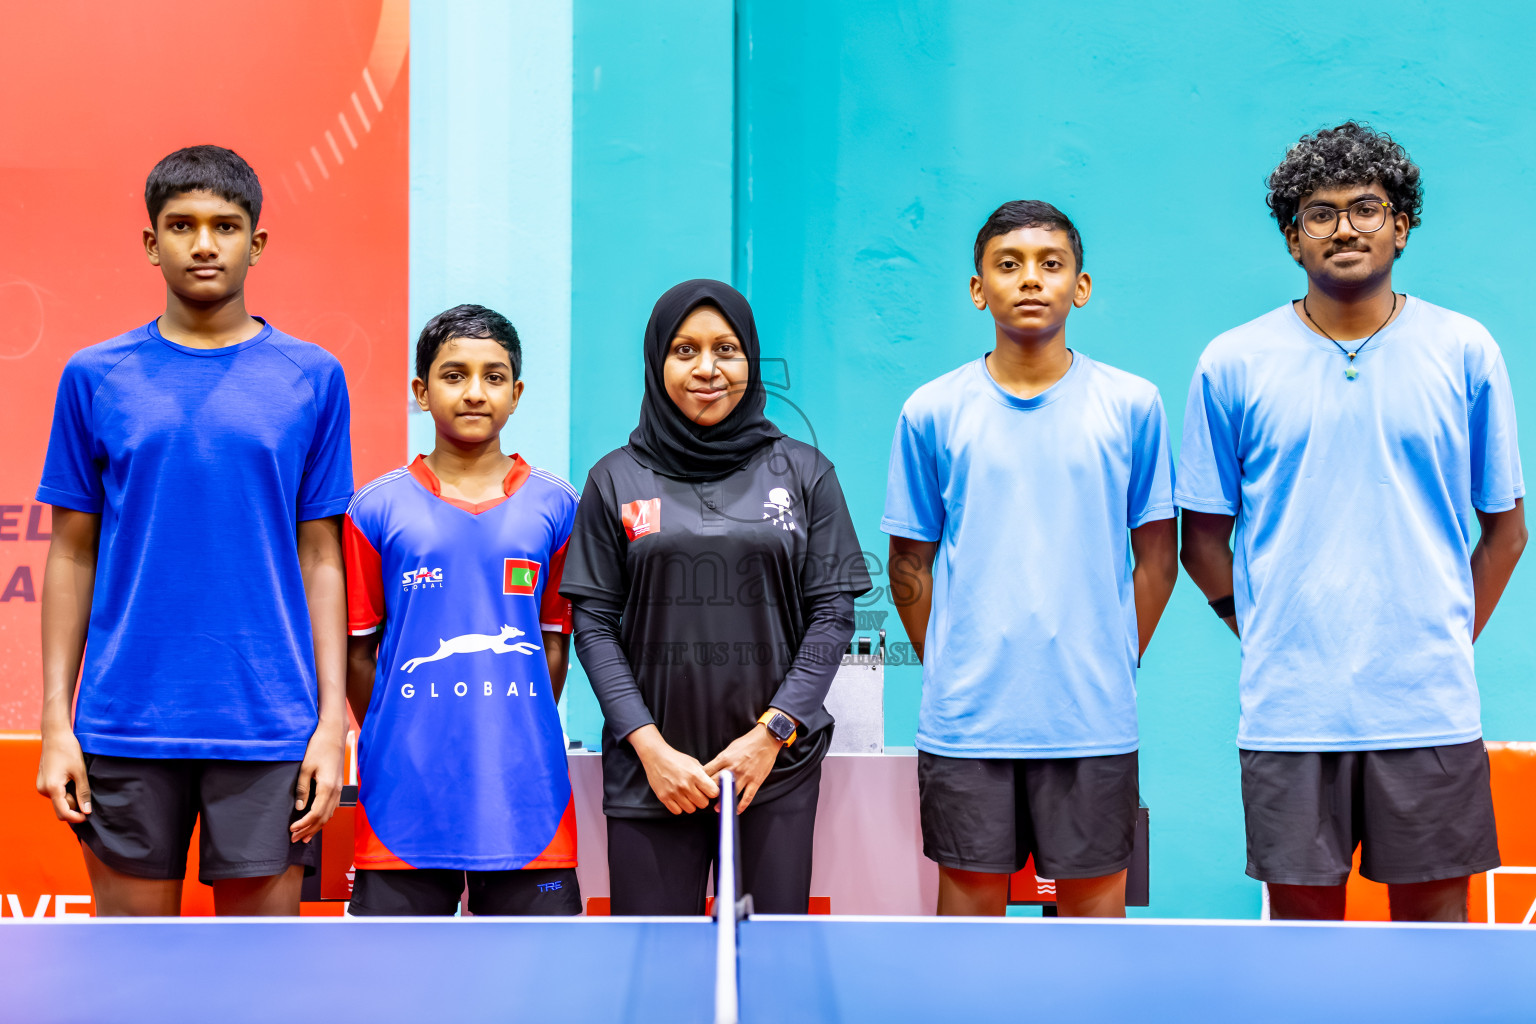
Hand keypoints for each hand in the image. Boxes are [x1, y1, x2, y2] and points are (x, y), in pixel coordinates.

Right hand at [36, 728, 90, 822]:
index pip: (63, 812)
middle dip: (75, 807)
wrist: (55, 736)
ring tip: (79, 783)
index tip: (88, 816)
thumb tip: (86, 810)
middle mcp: (43, 790)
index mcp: (52, 788)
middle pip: (61, 808)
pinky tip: (73, 781)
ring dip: (71, 798)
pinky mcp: (43, 783)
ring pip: (59, 801)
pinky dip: (65, 793)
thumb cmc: (68, 751)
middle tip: (88, 795)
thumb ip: (83, 793)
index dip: (76, 817)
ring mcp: (41, 786)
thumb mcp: (80, 772)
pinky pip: (55, 794)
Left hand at [290, 722, 345, 842]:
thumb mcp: (306, 768)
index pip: (315, 814)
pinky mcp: (339, 785)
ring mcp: (339, 789)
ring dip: (317, 826)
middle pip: (323, 818)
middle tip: (295, 839)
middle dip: (309, 830)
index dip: (304, 824)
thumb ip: (303, 789)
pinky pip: (332, 807)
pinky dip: (323, 817)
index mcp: (328, 788)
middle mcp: (336, 791)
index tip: (292, 830)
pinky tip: (317, 820)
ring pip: (329, 814)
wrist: (334, 733)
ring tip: (305, 836)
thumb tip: (300, 808)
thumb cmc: (319, 747)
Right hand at [629, 725, 719, 814]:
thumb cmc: (676, 759)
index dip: (712, 792)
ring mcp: (674, 792)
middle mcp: (685, 785)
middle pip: (703, 803)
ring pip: (691, 809)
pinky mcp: (664, 797)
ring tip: (687, 795)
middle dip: (702, 799)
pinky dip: (679, 807)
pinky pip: (677, 811)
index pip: (713, 793)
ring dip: (690, 804)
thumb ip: (703, 776)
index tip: (709, 791)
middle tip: (697, 793)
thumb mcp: (694, 763)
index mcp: (695, 775)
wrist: (656, 756)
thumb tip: (713, 787)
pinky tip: (678, 798)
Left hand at [703, 723, 784, 812]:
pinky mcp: (755, 781)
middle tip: (705, 799)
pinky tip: (736, 810)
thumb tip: (712, 769)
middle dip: (709, 792)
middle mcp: (733, 768)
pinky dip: (741, 806)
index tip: (697, 786)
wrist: (766, 740)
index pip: (707, 772)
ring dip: (723, 802)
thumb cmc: (747, 742)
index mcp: (724, 759)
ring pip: (731, 793)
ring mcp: (744, 776)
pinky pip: (747, 797)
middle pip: (716, 784)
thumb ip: (721, 760)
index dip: (700, 780)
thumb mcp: (729, 748)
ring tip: (718, 808)